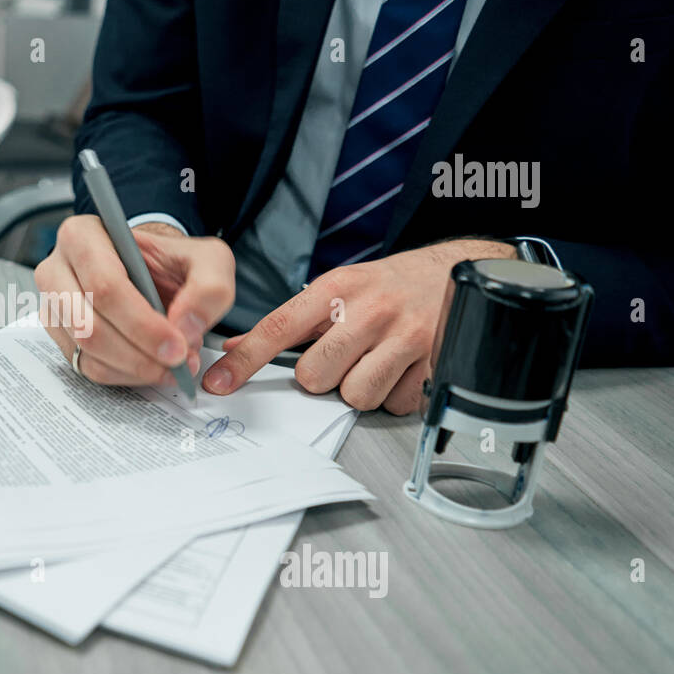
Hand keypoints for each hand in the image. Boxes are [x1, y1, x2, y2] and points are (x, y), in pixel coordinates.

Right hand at [34, 216, 234, 385]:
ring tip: (171, 365)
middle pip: (89, 325)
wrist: (153, 274)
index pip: (105, 285)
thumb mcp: (207, 260)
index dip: (141, 323)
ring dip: (135, 367)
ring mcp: (53, 306)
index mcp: (83, 236)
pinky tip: (151, 366)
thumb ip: (209, 287)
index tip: (176, 344)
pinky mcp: (60, 337)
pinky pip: (87, 367)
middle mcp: (57, 270)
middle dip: (139, 352)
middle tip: (177, 362)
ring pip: (87, 351)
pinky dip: (125, 375)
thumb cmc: (171, 263)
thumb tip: (186, 327)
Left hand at [202, 239, 515, 413]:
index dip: (243, 362)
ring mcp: (404, 336)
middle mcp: (368, 310)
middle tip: (342, 358)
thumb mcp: (337, 289)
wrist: (455, 270)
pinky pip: (395, 404)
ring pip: (356, 396)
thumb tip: (236, 349)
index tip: (218, 383)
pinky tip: (402, 368)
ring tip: (374, 362)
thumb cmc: (389, 285)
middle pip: (315, 376)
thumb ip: (290, 322)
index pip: (277, 330)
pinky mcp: (433, 361)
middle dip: (324, 377)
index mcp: (336, 289)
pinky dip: (395, 394)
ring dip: (360, 388)